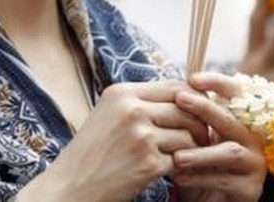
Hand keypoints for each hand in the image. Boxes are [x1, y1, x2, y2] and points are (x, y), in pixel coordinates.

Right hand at [16, 81, 208, 201]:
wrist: (70, 186)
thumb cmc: (91, 152)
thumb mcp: (108, 114)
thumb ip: (139, 103)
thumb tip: (183, 96)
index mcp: (122, 93)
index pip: (174, 86)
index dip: (193, 100)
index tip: (199, 114)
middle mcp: (131, 110)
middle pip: (186, 109)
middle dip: (200, 125)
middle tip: (203, 139)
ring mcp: (141, 136)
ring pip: (189, 135)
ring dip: (194, 149)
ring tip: (187, 157)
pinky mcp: (148, 164)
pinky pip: (182, 160)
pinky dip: (183, 168)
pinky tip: (174, 172)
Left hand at [172, 72, 265, 201]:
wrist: (206, 201)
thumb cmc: (197, 165)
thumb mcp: (195, 138)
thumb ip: (191, 117)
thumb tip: (169, 87)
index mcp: (239, 122)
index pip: (237, 95)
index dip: (218, 83)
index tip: (193, 78)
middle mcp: (252, 139)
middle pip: (232, 119)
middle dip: (205, 108)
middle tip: (179, 100)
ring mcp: (255, 164)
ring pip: (231, 152)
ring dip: (202, 153)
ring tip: (177, 157)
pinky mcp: (251, 190)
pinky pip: (225, 181)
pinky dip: (200, 178)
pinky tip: (179, 177)